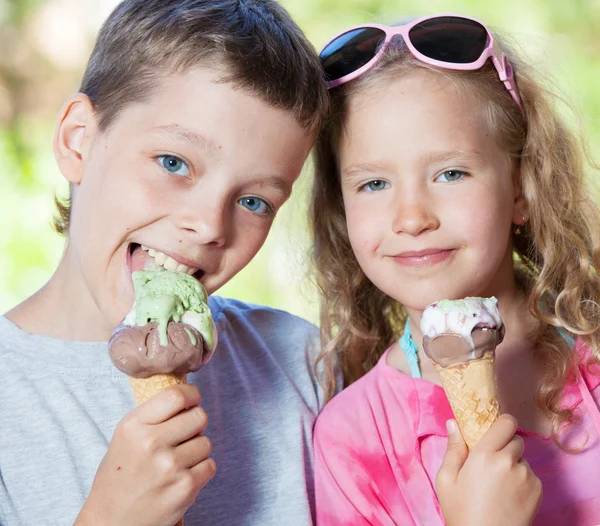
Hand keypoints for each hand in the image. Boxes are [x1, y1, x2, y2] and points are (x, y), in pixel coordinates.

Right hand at [75, 385, 215, 525]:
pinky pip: (209, 465)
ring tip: (177, 461)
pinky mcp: (185, 488)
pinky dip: (200, 471)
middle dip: (196, 424)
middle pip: (199, 416)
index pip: (176, 395)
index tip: (193, 400)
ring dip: (197, 450)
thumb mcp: (126, 437)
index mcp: (133, 426)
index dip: (192, 395)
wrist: (111, 523)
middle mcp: (151, 443)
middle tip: (183, 436)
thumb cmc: (121, 476)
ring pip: (206, 442)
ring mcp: (169, 466)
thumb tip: (188, 396)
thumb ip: (154, 415)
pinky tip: (181, 477)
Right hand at [436, 414, 541, 525]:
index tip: (493, 433)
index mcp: (485, 455)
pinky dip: (522, 480)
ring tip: (499, 485)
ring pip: (522, 458)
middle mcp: (509, 461)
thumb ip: (453, 449)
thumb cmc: (462, 512)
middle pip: (515, 439)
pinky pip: (530, 475)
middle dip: (504, 447)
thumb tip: (454, 423)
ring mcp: (527, 476)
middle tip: (491, 464)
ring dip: (513, 464)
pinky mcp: (538, 490)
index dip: (501, 425)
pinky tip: (509, 495)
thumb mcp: (446, 481)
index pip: (506, 422)